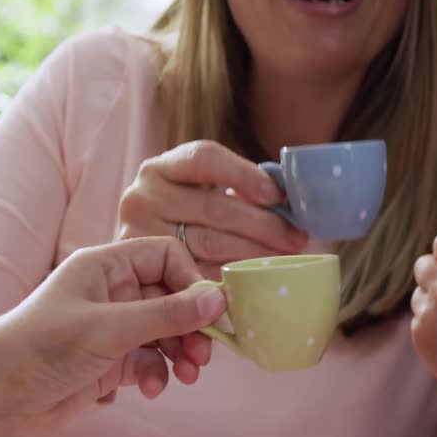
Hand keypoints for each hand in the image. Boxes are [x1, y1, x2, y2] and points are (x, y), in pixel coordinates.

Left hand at [0, 237, 227, 436]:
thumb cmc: (36, 349)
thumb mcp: (109, 329)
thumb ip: (166, 314)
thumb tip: (217, 299)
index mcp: (106, 267)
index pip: (166, 257)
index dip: (191, 281)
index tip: (209, 311)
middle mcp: (112, 293)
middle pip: (172, 297)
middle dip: (191, 326)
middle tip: (204, 353)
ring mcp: (112, 329)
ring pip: (165, 332)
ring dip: (180, 352)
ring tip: (188, 375)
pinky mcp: (110, 361)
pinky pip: (150, 361)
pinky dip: (158, 374)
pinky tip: (152, 388)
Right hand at [118, 140, 308, 279]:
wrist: (142, 253)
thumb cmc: (185, 215)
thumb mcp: (200, 190)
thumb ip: (236, 186)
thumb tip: (288, 197)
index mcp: (159, 168)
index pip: (203, 158)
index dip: (243, 174)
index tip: (276, 195)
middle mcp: (141, 198)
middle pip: (213, 207)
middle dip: (263, 224)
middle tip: (296, 237)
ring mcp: (139, 237)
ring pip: (209, 243)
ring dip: (255, 253)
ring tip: (286, 256)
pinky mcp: (146, 274)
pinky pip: (199, 275)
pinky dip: (233, 277)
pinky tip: (257, 278)